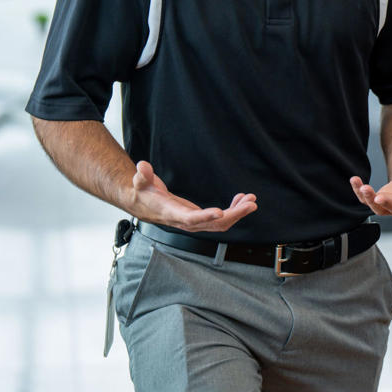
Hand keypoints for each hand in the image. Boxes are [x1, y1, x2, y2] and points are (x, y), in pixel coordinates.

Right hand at [128, 161, 256, 231]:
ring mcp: (195, 223)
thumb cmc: (143, 193)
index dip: (205, 217)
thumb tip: (142, 166)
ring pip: (221, 224)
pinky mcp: (200, 219)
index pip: (190, 219)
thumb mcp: (140, 182)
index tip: (220, 212)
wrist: (144, 205)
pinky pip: (220, 219)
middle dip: (234, 215)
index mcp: (172, 214)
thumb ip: (142, 175)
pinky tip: (241, 199)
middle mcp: (186, 222)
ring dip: (238, 212)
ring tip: (251, 200)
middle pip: (213, 225)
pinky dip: (233, 210)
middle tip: (251, 204)